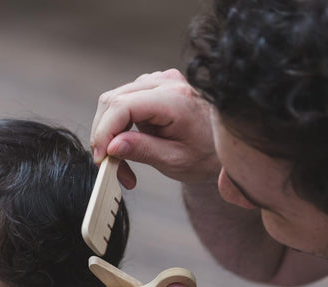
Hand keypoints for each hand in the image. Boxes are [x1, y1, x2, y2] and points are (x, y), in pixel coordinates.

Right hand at [91, 69, 220, 187]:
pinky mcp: (156, 85)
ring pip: (115, 100)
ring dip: (110, 132)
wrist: (226, 144)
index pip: (122, 106)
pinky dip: (119, 125)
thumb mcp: (175, 160)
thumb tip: (111, 146)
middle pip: (113, 100)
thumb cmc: (206, 154)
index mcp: (175, 99)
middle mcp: (166, 82)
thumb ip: (143, 151)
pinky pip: (125, 101)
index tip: (101, 159)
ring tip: (122, 162)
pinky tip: (129, 145)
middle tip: (110, 166)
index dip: (104, 132)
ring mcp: (160, 80)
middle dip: (104, 135)